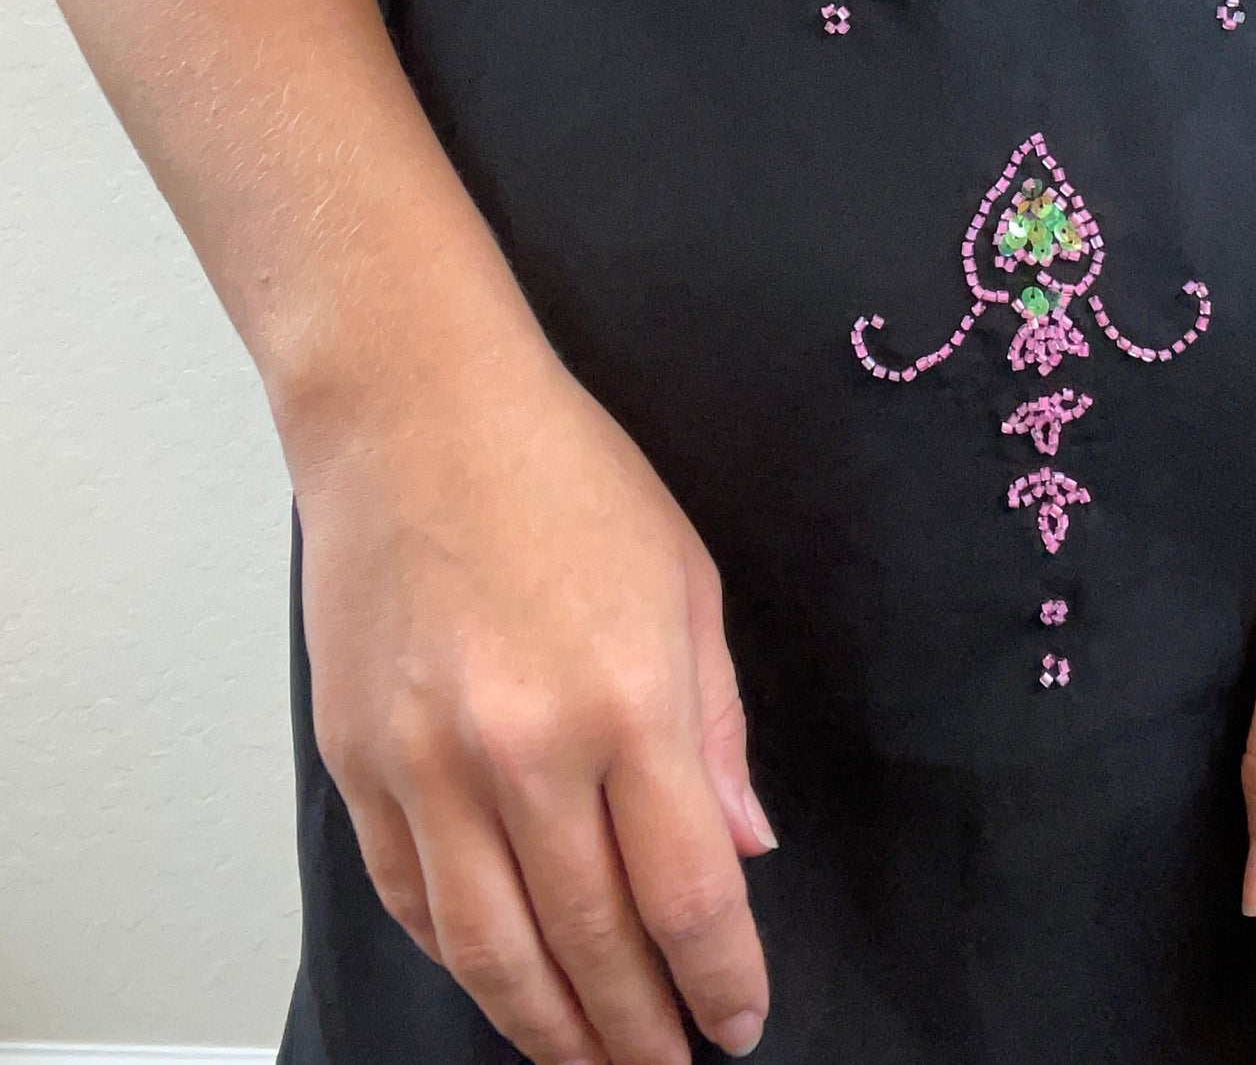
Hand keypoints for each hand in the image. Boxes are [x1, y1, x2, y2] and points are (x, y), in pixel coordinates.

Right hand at [292, 337, 774, 1064]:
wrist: (414, 409)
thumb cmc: (557, 471)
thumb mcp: (685, 580)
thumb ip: (715, 728)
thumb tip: (744, 846)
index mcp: (627, 700)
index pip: (688, 896)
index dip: (721, 980)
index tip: (736, 1021)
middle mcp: (524, 750)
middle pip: (592, 945)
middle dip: (638, 1029)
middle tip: (666, 1062)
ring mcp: (427, 765)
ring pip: (491, 954)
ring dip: (548, 1028)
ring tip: (589, 1058)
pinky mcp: (358, 763)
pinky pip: (412, 899)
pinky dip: (459, 958)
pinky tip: (500, 975)